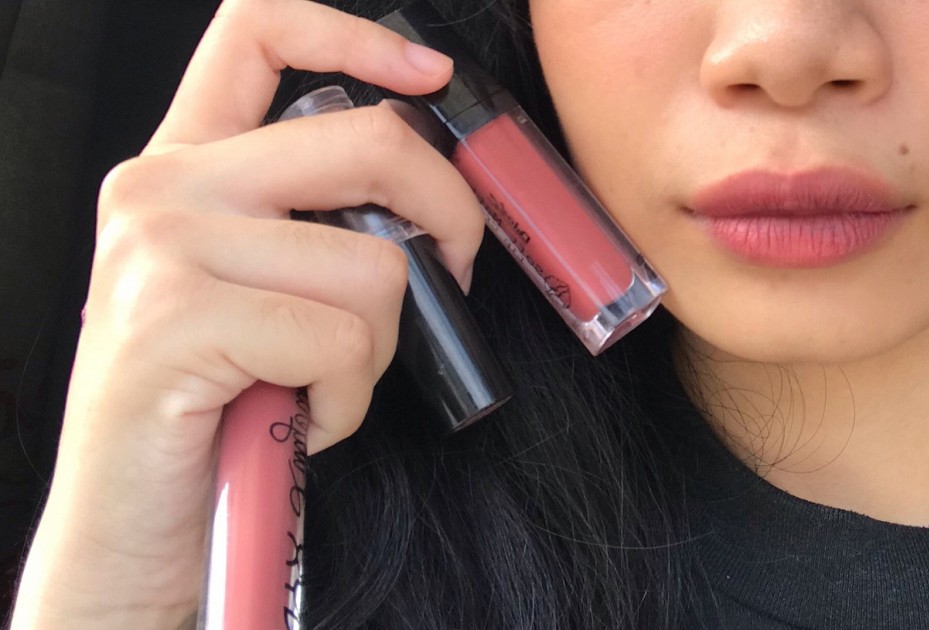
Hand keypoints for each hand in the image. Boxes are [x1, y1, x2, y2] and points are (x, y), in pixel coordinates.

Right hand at [10, 0, 482, 626]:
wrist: (133, 516)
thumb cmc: (215, 403)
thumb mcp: (254, 288)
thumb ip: (310, 222)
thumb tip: (428, 197)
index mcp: (184, 165)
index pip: (258, 33)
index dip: (356, 36)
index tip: (429, 73)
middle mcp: (163, 187)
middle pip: (366, 141)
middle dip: (448, 215)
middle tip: (451, 273)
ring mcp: (162, 245)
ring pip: (372, 267)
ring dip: (377, 351)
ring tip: (318, 383)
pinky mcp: (176, 315)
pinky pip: (343, 342)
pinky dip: (348, 399)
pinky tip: (295, 416)